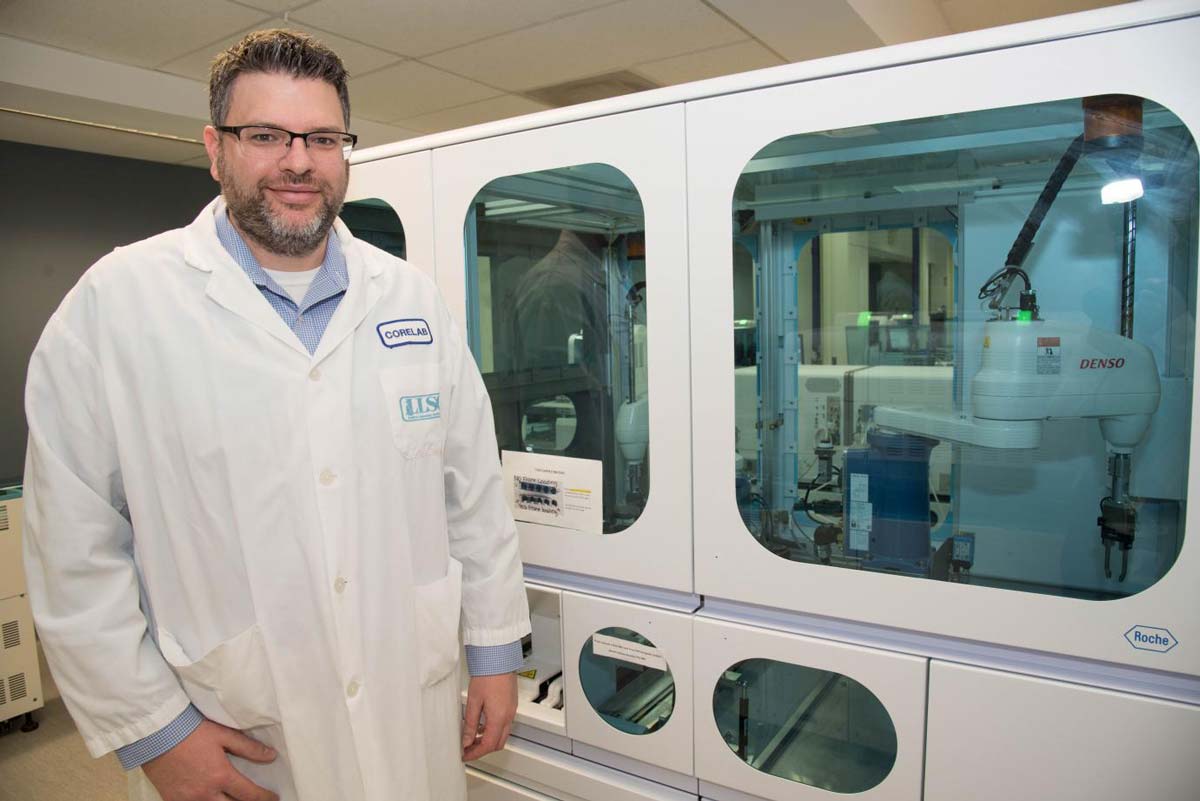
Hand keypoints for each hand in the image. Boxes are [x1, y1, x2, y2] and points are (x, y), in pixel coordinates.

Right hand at [141, 719, 278, 800]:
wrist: (158, 733)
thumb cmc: (192, 731)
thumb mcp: (224, 735)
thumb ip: (249, 748)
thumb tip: (271, 756)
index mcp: (221, 776)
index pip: (249, 794)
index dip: (264, 798)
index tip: (273, 798)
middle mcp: (205, 793)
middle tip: (254, 800)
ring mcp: (187, 799)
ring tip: (233, 800)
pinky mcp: (172, 800)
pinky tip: (209, 800)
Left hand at [461, 672, 517, 761]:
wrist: (498, 659)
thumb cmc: (487, 675)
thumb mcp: (473, 702)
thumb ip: (470, 724)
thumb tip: (466, 740)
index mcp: (498, 718)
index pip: (488, 745)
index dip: (475, 753)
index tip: (465, 754)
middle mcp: (508, 716)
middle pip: (498, 744)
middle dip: (483, 749)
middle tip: (468, 748)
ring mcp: (512, 710)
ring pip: (502, 735)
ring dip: (489, 740)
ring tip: (473, 737)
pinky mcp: (512, 705)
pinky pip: (505, 724)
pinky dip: (494, 730)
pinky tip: (482, 725)